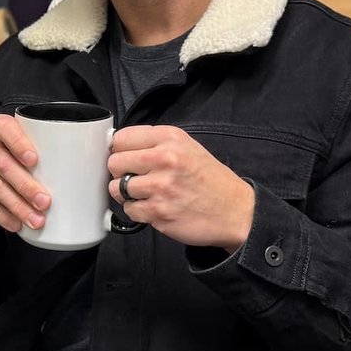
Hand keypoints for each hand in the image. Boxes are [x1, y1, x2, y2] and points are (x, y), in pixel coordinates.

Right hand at [0, 114, 51, 233]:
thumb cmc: (8, 149)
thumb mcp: (20, 140)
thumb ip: (40, 146)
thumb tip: (81, 166)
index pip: (7, 130)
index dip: (20, 144)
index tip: (35, 161)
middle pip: (3, 165)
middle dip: (25, 186)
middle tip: (45, 203)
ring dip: (17, 206)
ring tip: (35, 220)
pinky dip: (2, 215)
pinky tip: (16, 224)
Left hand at [107, 126, 254, 251]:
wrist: (236, 211)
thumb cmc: (210, 180)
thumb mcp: (187, 147)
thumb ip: (154, 144)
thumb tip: (118, 146)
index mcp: (170, 138)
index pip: (121, 138)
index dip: (119, 150)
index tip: (125, 157)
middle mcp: (165, 159)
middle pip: (114, 162)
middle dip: (120, 172)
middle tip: (135, 177)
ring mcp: (161, 186)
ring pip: (117, 188)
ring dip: (127, 194)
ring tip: (146, 193)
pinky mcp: (159, 212)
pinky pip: (129, 209)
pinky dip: (137, 211)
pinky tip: (153, 207)